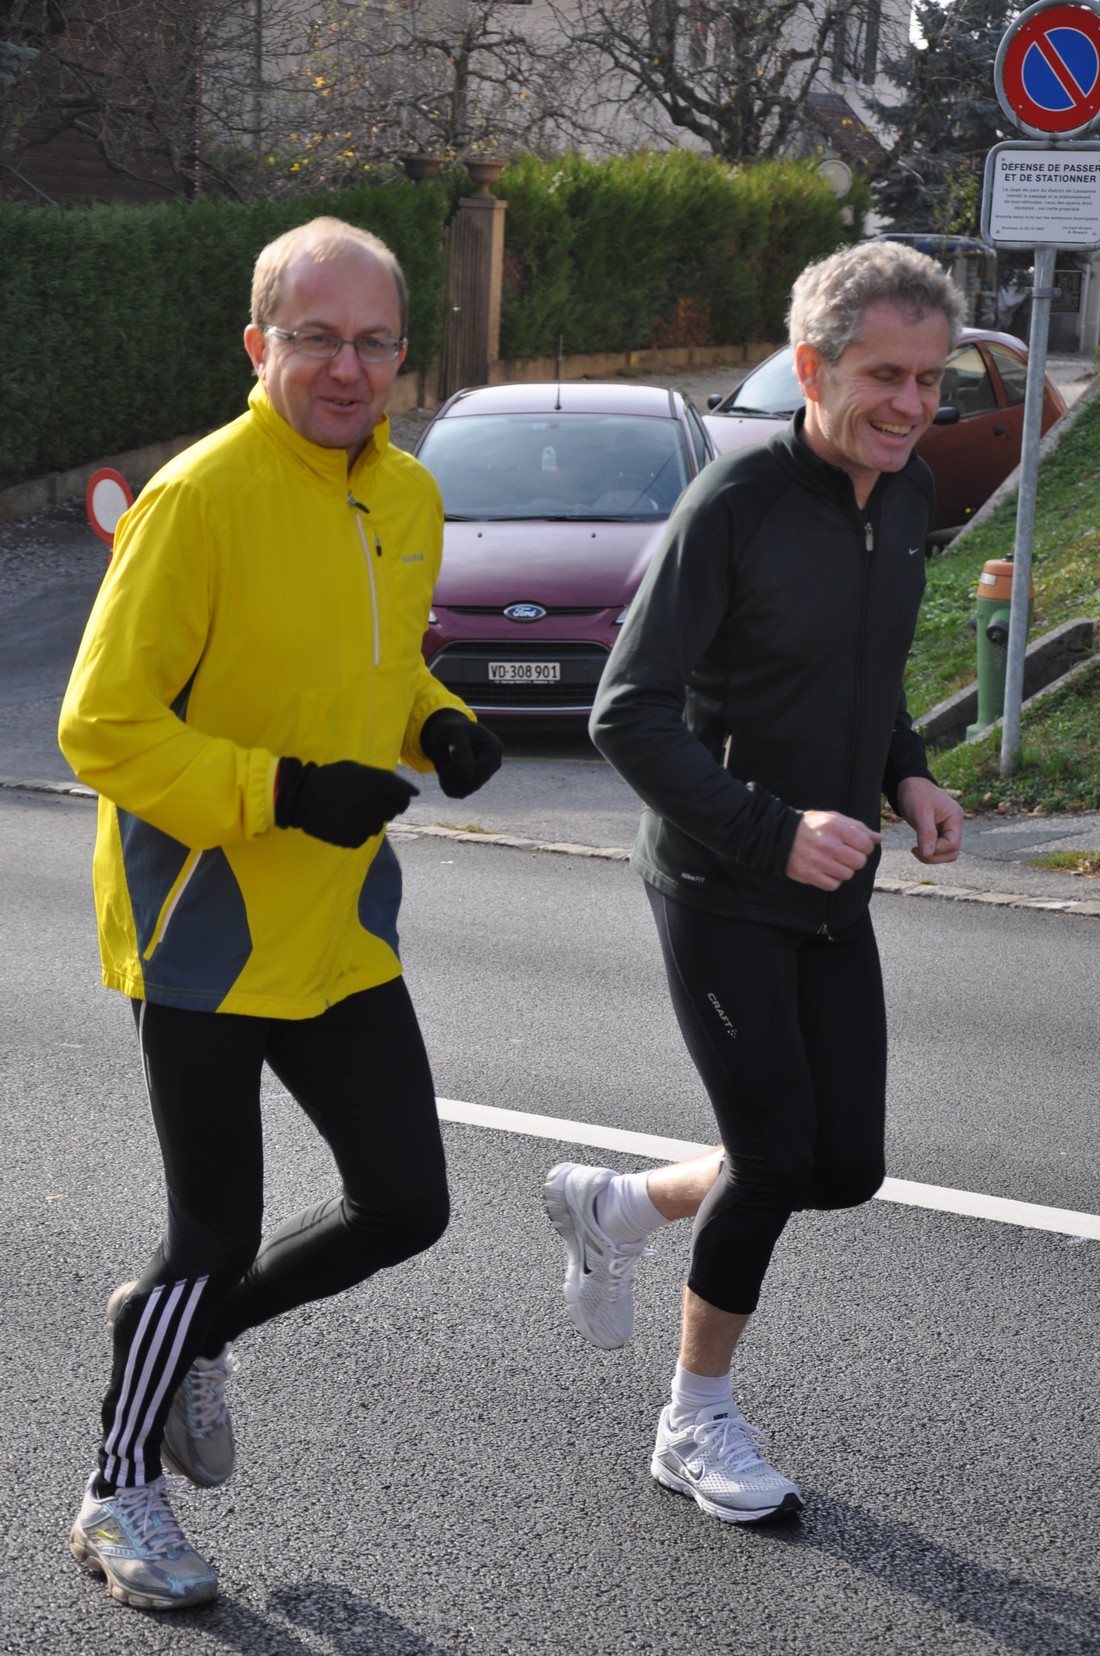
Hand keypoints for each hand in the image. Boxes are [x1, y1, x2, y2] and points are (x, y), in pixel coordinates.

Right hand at [275, 758, 417, 847]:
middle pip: (393, 811)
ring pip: (378, 826)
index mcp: (375, 783)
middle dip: (384, 807)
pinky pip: (363, 836)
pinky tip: (342, 820)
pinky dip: (356, 830)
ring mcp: (363, 823)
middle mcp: (373, 803)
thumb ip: (386, 779)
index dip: (402, 797)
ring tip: (349, 810)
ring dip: (369, 819)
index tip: (394, 797)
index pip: (404, 795)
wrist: (301, 796)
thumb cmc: (332, 779)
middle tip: (363, 802)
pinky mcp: (353, 839)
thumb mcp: (357, 770)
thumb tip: (414, 793)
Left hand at [420, 711, 502, 798]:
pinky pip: (455, 793)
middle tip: (445, 754)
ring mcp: (485, 777)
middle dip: (450, 772)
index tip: (449, 750)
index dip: (454, 766)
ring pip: (460, 790)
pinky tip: (448, 767)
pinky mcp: (474, 785)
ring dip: (446, 777)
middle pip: (468, 783)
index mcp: (494, 750)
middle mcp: (494, 766)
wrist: (447, 733)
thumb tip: (469, 773)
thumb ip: (460, 750)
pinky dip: (446, 782)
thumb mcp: (452, 733)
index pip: (473, 772)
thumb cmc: (451, 729)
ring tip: (447, 759)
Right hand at [786, 810, 881, 890]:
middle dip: (855, 860)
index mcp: (836, 827)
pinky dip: (832, 880)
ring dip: (843, 870)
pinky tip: (826, 871)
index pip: (865, 844)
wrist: (780, 835)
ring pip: (847, 875)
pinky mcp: (810, 874)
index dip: (865, 847)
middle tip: (846, 856)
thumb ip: (858, 827)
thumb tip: (878, 839)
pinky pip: (833, 885)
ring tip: (833, 862)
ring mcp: (818, 861)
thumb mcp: (834, 819)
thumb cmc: (811, 826)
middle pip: (859, 862)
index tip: (856, 846)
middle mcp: (828, 844)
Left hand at [896, 776, 963, 864]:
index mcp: (955, 818)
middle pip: (952, 852)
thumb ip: (926, 833)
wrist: (908, 784)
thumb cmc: (916, 794)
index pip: (952, 844)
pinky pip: (938, 849)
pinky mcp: (939, 832)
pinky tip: (917, 847)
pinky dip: (929, 852)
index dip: (936, 850)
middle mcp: (954, 825)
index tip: (917, 847)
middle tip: (915, 850)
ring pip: (946, 853)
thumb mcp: (920, 812)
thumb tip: (928, 854)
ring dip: (931, 856)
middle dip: (934, 856)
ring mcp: (947, 829)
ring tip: (915, 849)